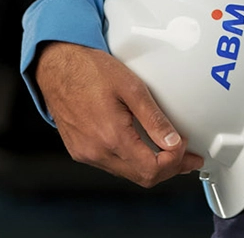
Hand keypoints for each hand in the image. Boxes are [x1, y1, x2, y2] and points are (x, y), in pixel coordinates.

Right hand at [34, 41, 203, 186]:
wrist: (56, 65)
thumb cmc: (88, 69)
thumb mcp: (131, 87)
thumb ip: (154, 118)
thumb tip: (173, 142)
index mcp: (110, 136)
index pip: (151, 169)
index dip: (174, 162)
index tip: (185, 149)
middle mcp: (95, 151)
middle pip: (141, 177)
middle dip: (169, 168)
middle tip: (187, 157)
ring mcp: (85, 153)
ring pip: (127, 173)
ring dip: (150, 166)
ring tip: (168, 152)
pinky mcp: (79, 150)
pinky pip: (111, 165)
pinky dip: (131, 160)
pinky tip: (141, 147)